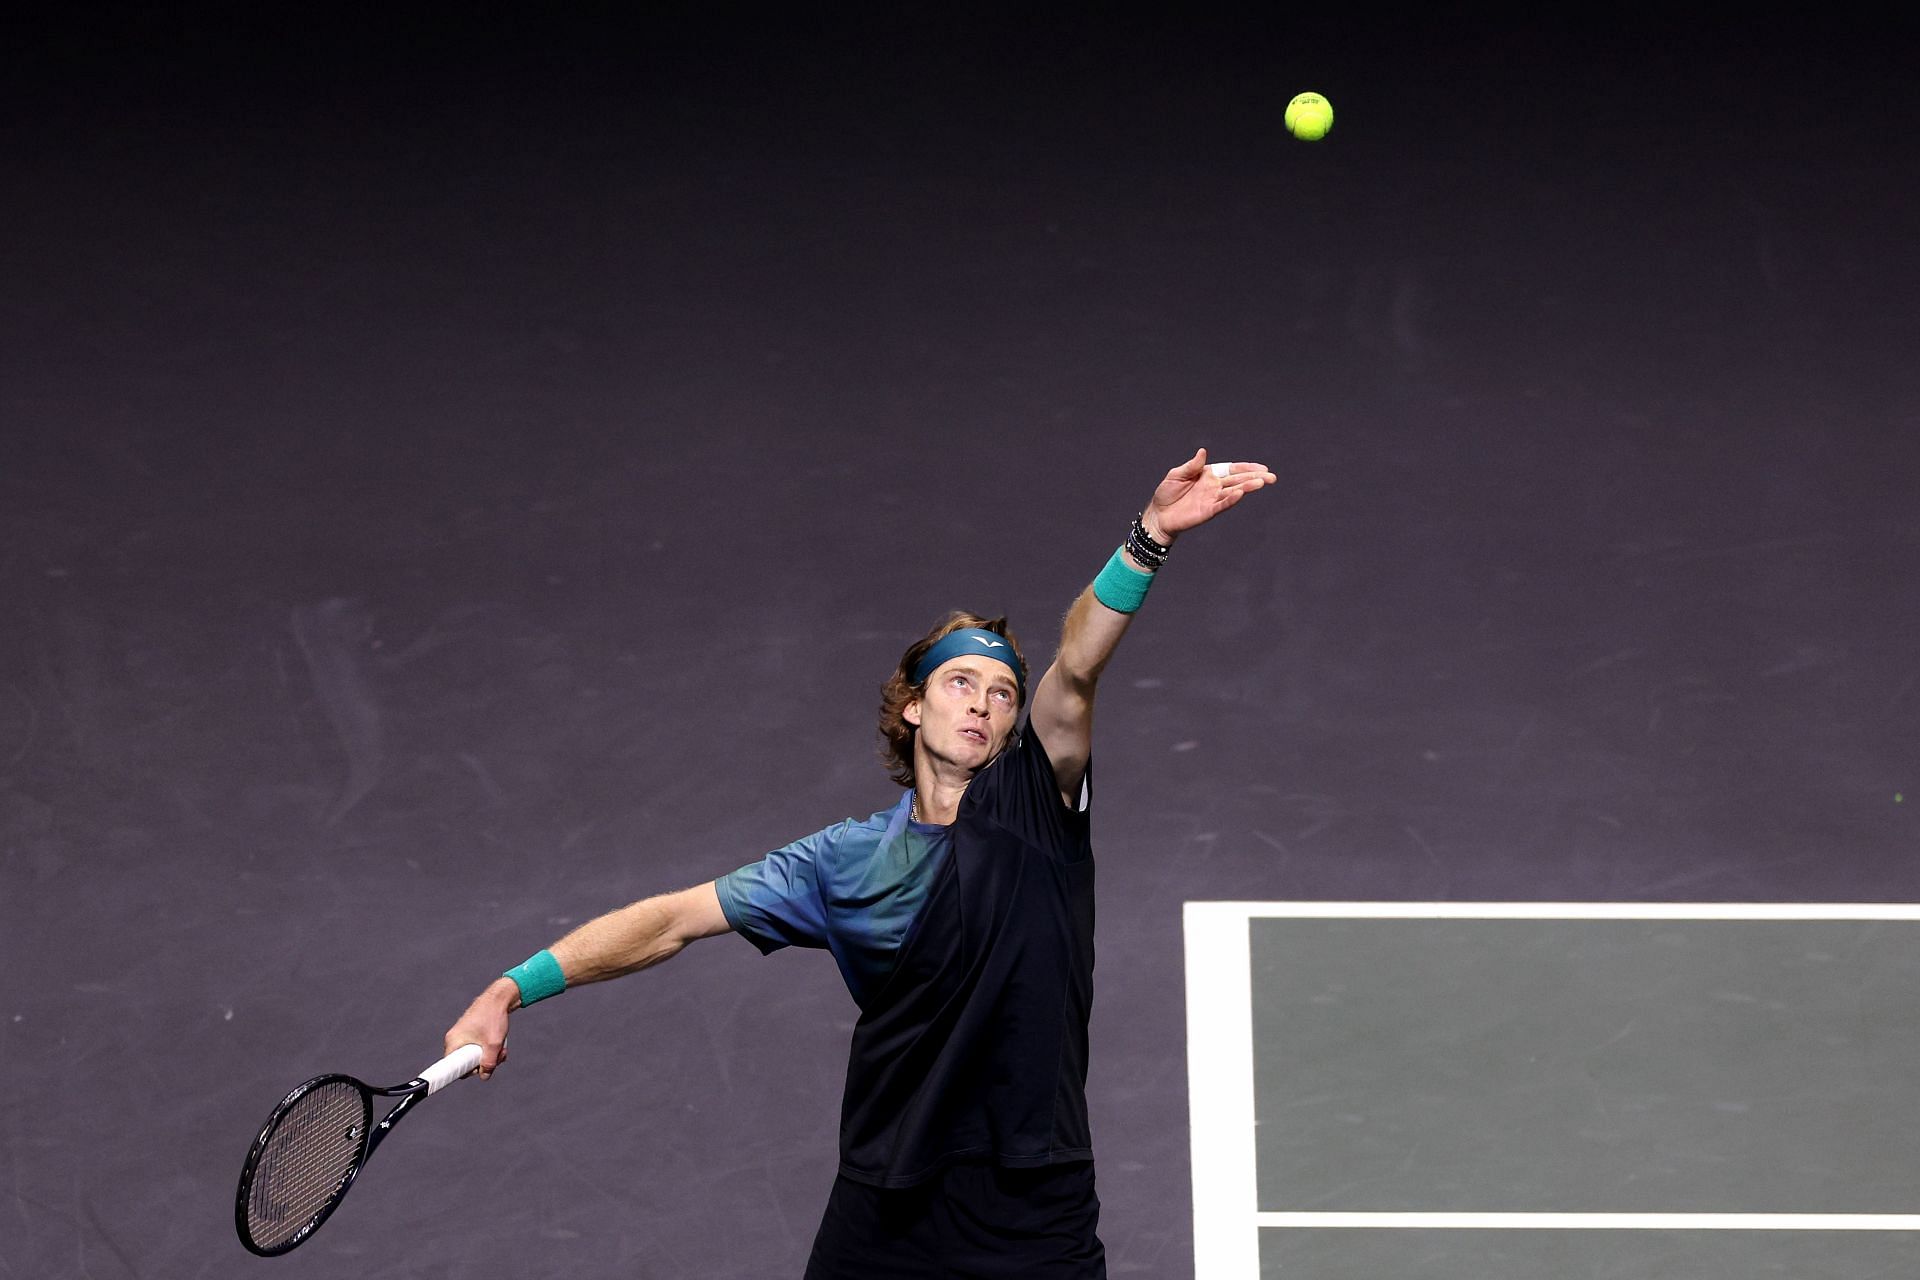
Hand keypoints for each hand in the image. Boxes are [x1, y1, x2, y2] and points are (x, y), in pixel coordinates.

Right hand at [444, 977, 518, 1079]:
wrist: (499, 998)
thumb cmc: (493, 1017)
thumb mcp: (493, 1044)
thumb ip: (489, 1063)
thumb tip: (484, 1076)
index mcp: (453, 1042)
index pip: (452, 1067)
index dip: (464, 1072)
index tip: (474, 1072)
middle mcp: (455, 1039)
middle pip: (466, 1063)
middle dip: (483, 1063)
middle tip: (497, 1057)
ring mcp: (463, 1036)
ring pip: (475, 1055)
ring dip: (490, 1056)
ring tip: (502, 1049)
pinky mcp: (472, 1034)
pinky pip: (478, 1048)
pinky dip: (489, 1048)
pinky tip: (501, 1045)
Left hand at [1142, 448, 1277, 541]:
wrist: (1159, 514)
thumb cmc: (1167, 493)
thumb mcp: (1176, 474)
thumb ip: (1191, 465)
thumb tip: (1203, 452)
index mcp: (1208, 475)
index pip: (1231, 469)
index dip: (1246, 468)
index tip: (1262, 467)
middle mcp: (1214, 486)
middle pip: (1238, 480)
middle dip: (1255, 478)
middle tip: (1271, 477)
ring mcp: (1212, 499)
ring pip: (1234, 492)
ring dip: (1247, 487)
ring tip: (1262, 483)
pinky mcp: (1208, 511)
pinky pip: (1222, 504)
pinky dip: (1231, 499)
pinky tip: (1241, 494)